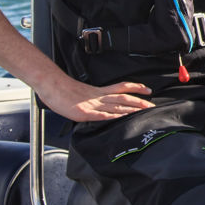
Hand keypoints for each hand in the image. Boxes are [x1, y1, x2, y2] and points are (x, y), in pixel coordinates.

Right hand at [38, 76, 154, 122]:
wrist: (52, 86)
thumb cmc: (64, 90)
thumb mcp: (83, 92)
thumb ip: (94, 98)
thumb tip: (103, 104)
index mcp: (99, 90)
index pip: (122, 86)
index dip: (136, 87)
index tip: (148, 89)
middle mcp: (99, 96)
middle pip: (123, 97)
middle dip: (139, 102)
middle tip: (152, 105)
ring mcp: (92, 104)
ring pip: (116, 105)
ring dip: (130, 109)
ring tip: (143, 112)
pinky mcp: (84, 112)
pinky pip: (101, 114)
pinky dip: (112, 116)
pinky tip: (121, 118)